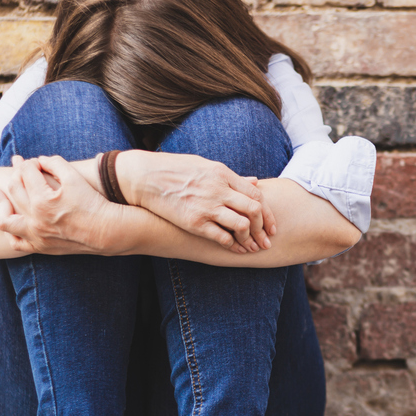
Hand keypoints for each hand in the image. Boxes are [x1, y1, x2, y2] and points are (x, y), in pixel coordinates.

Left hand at [0, 155, 127, 255]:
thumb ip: (55, 163)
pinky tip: (0, 219)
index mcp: (43, 201)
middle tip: (16, 164)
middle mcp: (36, 220)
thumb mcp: (75, 177)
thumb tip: (39, 160)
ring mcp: (36, 236)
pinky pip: (16, 242)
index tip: (35, 161)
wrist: (107, 231)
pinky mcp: (41, 246)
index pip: (27, 173)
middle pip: (15, 190)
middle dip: (15, 173)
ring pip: (5, 220)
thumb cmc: (92, 202)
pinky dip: (7, 231)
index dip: (29, 163)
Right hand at [118, 151, 276, 252]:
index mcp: (222, 174)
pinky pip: (221, 237)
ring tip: (253, 248)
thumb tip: (255, 182)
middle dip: (264, 229)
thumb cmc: (175, 170)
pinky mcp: (194, 221)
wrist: (144, 177)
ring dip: (250, 239)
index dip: (268, 213)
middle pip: (254, 210)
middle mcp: (218, 189)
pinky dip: (232, 245)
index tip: (271, 226)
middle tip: (267, 241)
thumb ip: (232, 177)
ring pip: (241, 225)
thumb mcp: (206, 166)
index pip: (256, 195)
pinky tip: (235, 249)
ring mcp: (206, 206)